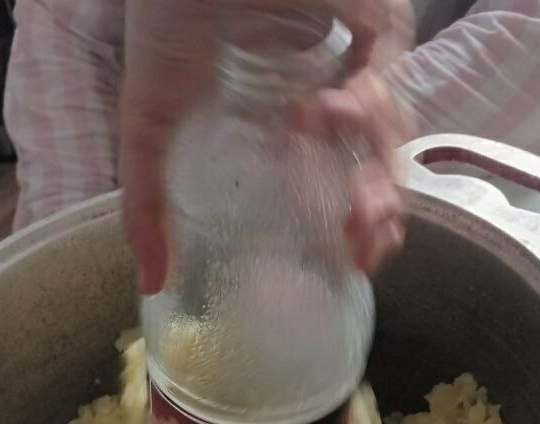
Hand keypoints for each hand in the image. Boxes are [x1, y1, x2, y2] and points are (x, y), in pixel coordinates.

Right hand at [120, 0, 412, 293]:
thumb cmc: (163, 20)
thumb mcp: (147, 126)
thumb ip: (146, 205)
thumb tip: (150, 280)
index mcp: (289, 118)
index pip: (340, 180)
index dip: (353, 225)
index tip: (352, 261)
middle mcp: (330, 88)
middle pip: (376, 161)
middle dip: (378, 213)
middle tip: (363, 247)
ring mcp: (357, 49)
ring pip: (393, 126)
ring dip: (380, 173)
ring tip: (358, 207)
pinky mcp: (374, 11)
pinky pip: (389, 69)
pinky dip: (369, 100)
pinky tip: (328, 111)